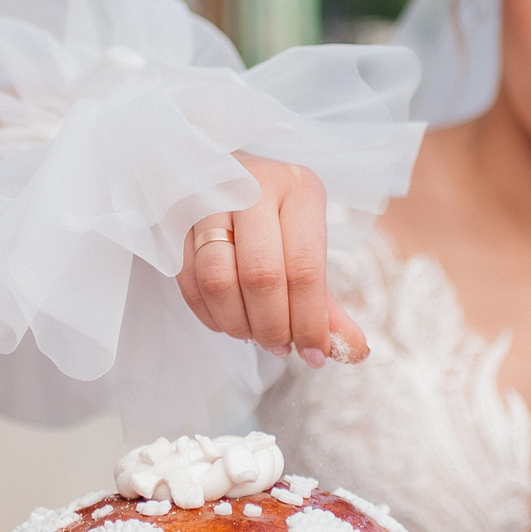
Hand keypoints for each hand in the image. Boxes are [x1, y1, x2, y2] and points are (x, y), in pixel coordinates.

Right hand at [174, 154, 370, 367]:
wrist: (228, 178)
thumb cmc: (277, 220)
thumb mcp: (309, 248)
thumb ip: (327, 303)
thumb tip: (353, 350)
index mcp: (299, 189)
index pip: (305, 267)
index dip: (309, 321)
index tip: (314, 354)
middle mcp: (253, 187)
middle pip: (260, 276)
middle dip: (271, 326)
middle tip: (280, 347)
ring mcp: (209, 200)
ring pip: (217, 280)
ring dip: (237, 324)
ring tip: (254, 334)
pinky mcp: (177, 219)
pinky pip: (188, 280)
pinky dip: (209, 315)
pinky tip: (228, 322)